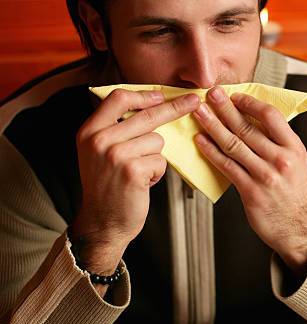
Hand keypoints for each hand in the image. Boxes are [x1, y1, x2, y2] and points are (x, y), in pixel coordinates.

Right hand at [72, 89, 200, 280]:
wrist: (103, 222)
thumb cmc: (108, 187)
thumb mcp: (99, 152)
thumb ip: (117, 129)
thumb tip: (151, 106)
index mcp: (89, 130)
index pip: (118, 98)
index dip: (144, 95)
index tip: (162, 96)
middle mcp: (99, 139)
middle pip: (146, 115)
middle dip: (174, 108)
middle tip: (194, 101)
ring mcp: (115, 154)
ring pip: (157, 140)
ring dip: (155, 157)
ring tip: (140, 172)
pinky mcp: (132, 170)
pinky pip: (160, 161)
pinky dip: (157, 173)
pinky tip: (143, 183)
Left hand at [193, 87, 306, 272]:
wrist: (295, 227)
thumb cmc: (291, 192)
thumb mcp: (295, 161)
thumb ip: (278, 141)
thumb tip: (253, 116)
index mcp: (294, 148)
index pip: (271, 116)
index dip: (250, 103)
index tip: (235, 96)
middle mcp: (281, 160)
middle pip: (248, 128)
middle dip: (225, 109)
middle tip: (211, 94)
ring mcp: (266, 176)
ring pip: (234, 145)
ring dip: (213, 126)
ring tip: (200, 113)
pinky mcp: (251, 191)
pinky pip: (227, 166)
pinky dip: (212, 152)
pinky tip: (201, 141)